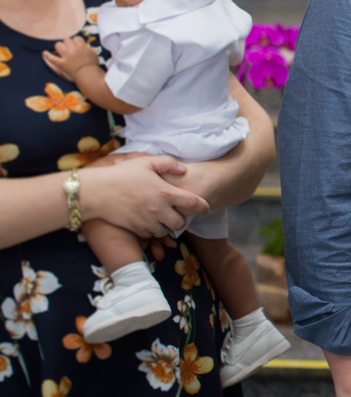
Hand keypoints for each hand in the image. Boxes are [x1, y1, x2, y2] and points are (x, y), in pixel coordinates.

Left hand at [43, 36, 99, 81]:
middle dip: (68, 44)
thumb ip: (88, 47)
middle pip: (66, 40)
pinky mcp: (61, 63)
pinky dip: (47, 55)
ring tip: (62, 51)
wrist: (88, 75)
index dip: (76, 42)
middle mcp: (73, 50)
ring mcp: (66, 56)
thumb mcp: (93, 53)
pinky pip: (52, 58)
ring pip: (58, 45)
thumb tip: (84, 46)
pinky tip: (44, 53)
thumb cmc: (92, 64)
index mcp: (81, 46)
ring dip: (60, 47)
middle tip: (70, 49)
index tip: (77, 46)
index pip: (76, 38)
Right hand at [78, 156, 209, 235]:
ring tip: (160, 217)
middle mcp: (160, 210)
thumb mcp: (145, 162)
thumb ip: (167, 163)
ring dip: (166, 226)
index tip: (207, 208)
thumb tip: (183, 170)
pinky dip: (151, 230)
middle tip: (176, 213)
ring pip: (165, 231)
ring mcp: (148, 221)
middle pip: (181, 223)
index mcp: (165, 192)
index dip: (203, 206)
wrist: (96, 192)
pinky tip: (146, 221)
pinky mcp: (137, 229)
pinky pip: (150, 234)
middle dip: (181, 219)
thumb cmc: (121, 174)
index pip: (193, 203)